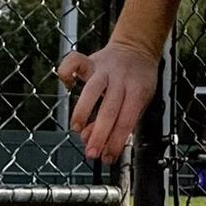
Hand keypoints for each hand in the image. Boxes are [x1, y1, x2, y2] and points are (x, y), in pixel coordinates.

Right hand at [58, 40, 159, 162]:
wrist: (137, 47)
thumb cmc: (138, 81)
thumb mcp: (139, 102)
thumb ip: (119, 122)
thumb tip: (91, 140)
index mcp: (138, 89)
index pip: (127, 120)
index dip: (115, 142)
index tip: (107, 158)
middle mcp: (121, 78)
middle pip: (110, 109)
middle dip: (99, 135)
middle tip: (91, 153)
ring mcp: (105, 68)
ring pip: (93, 89)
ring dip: (83, 111)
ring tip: (77, 129)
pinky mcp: (91, 60)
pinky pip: (75, 61)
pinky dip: (67, 71)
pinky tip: (67, 85)